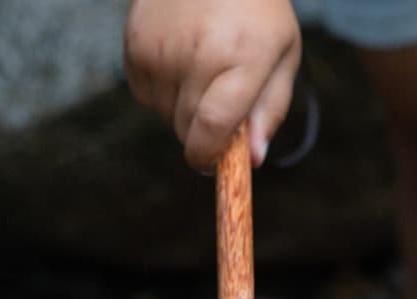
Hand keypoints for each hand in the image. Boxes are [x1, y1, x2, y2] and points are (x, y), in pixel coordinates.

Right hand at [124, 0, 300, 169]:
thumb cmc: (256, 12)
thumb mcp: (282, 56)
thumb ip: (271, 110)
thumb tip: (252, 160)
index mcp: (242, 57)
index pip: (213, 126)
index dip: (208, 156)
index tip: (212, 164)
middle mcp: (197, 52)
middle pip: (187, 129)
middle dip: (203, 133)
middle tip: (219, 104)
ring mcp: (161, 47)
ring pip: (165, 115)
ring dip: (182, 109)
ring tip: (201, 70)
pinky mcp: (134, 42)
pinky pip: (144, 95)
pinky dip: (161, 90)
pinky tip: (178, 60)